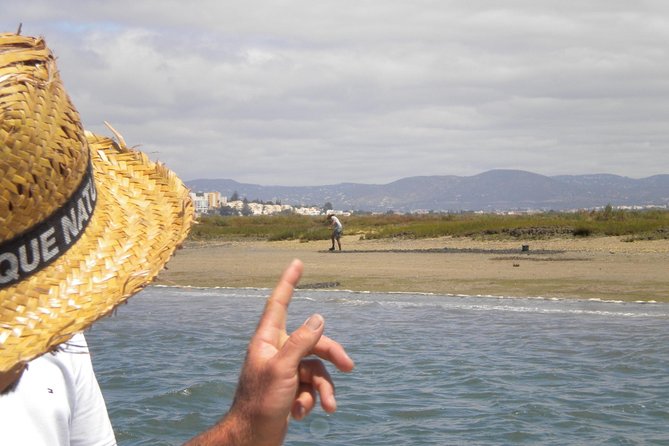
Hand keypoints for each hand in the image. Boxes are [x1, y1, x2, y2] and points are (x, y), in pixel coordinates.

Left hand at [185, 259, 353, 445]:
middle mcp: (277, 351)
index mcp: (268, 340)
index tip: (297, 263)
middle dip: (331, 356)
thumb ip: (302, 341)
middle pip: (312, 342)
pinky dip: (311, 401)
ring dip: (323, 389)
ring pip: (316, 369)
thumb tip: (319, 317)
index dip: (289, 282)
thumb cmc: (261, 402)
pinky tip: (302, 414)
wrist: (253, 438)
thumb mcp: (283, 369)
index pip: (279, 304)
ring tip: (327, 407)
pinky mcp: (290, 388)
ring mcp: (284, 370)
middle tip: (350, 367)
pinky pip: (311, 387)